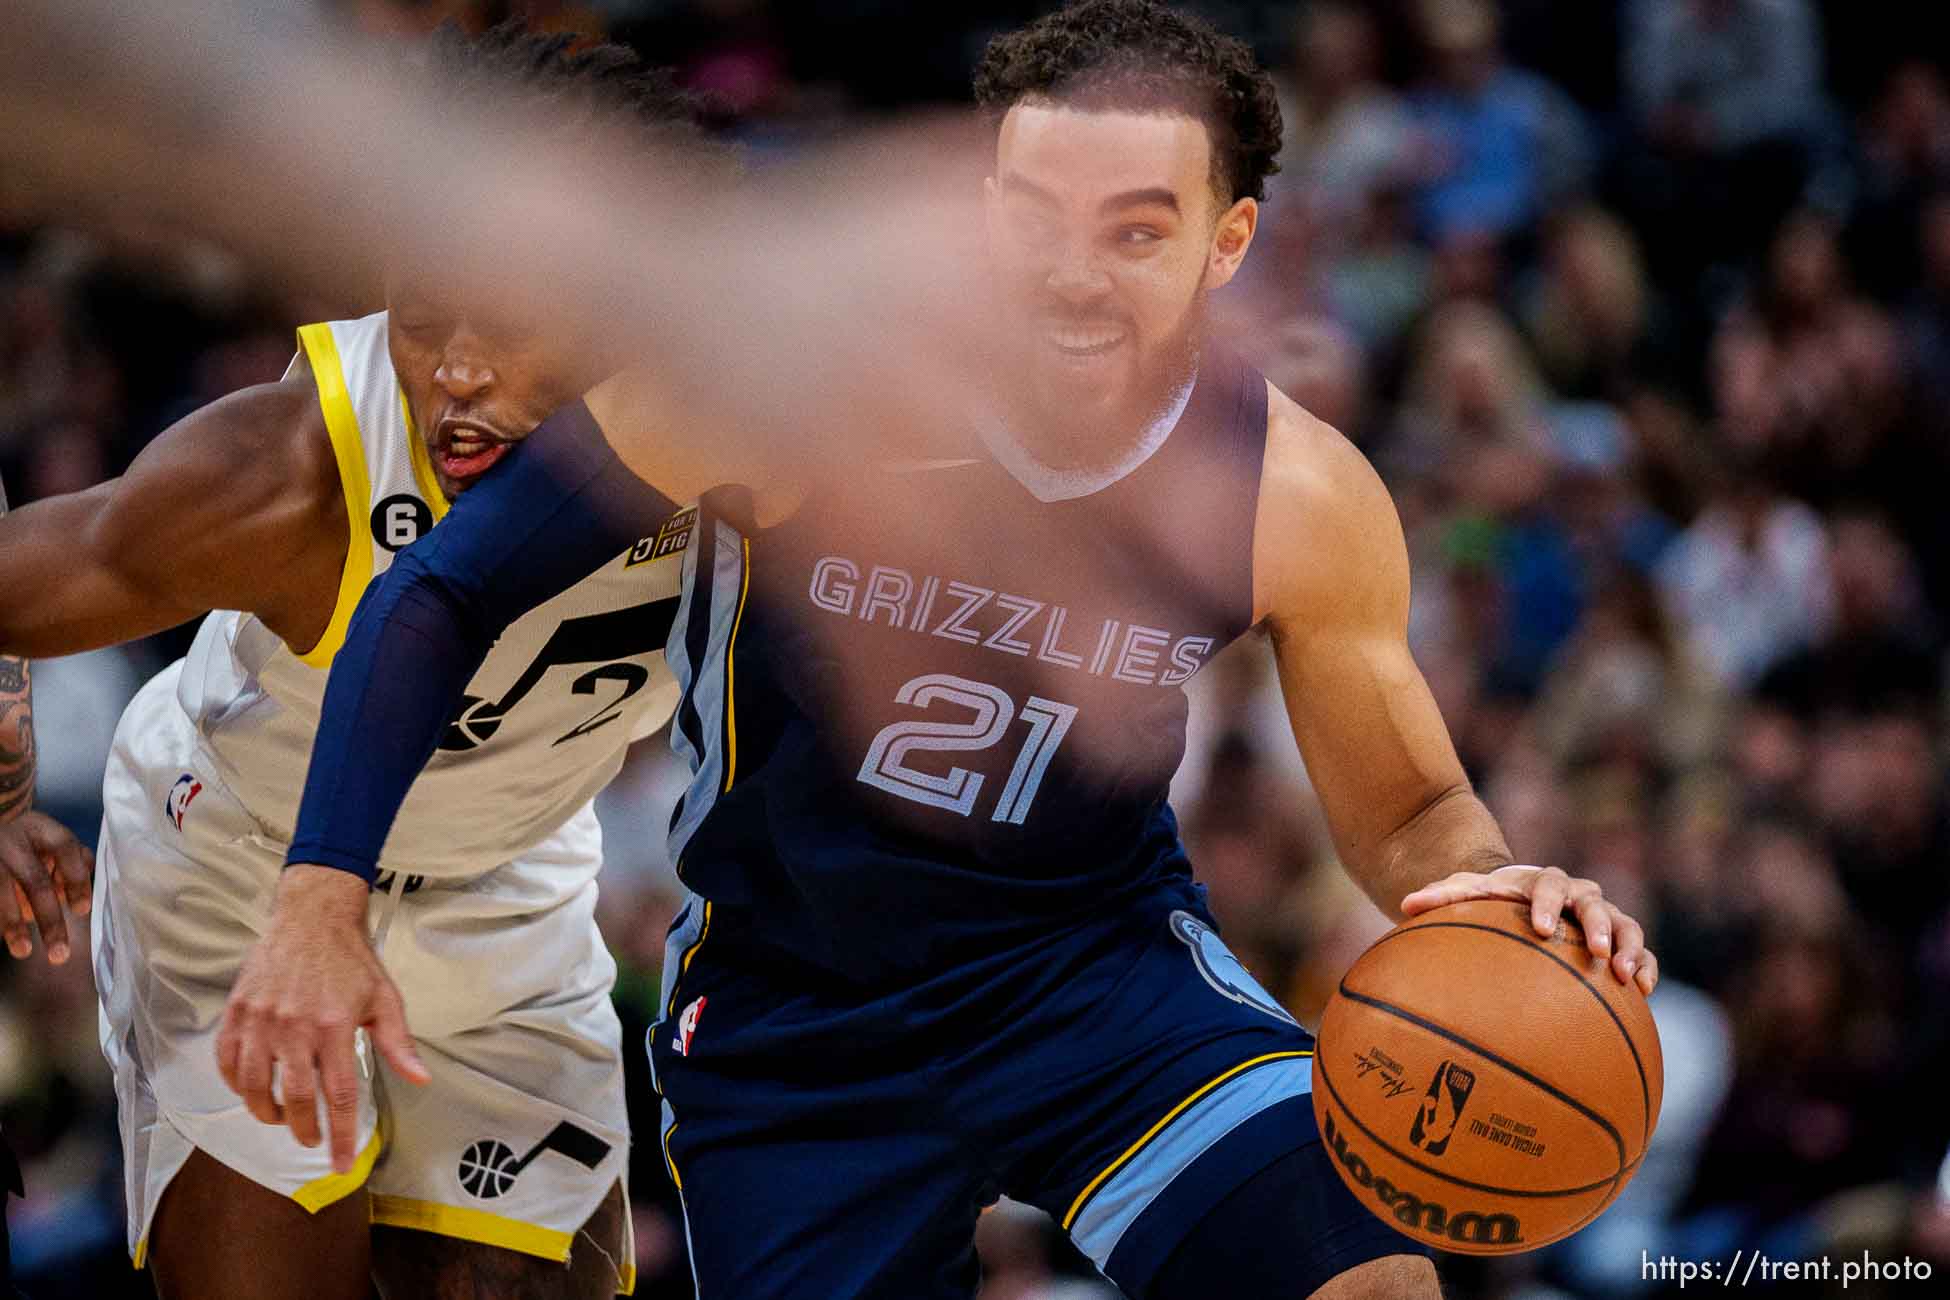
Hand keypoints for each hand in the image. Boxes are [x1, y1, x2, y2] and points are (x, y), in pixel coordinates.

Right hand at [1, 811, 93, 964]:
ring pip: (1, 891)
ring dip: (12, 925)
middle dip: (49, 920)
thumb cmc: (30, 837)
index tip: (82, 911)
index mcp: (41, 830)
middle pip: (35, 882)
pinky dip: (1, 917)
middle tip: (59, 954)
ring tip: (23, 951)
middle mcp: (13, 841)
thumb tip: (80, 901)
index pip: (66, 849)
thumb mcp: (52, 838)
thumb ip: (72, 863)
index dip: (76, 879)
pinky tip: (3, 936)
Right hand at [216, 864, 429, 1172]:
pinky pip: (227, 1060)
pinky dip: (235, 1084)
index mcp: (335, 1026)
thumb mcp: (385, 999)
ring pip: (253, 1086)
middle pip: (292, 1098)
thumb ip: (399, 1043)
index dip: (339, 1135)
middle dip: (303, 1129)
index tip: (339, 1163)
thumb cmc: (351, 960)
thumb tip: (420, 1079)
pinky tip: (251, 1091)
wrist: (312, 918)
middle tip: (311, 1140)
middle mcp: (294, 1026)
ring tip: (281, 1119)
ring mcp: (260, 1019)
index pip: (337, 1096)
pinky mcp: (237, 1011)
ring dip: (266, 1113)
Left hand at [1401, 864, 1658, 994]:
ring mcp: (1602, 917)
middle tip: (1598, 952)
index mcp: (1541, 882)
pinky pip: (1640, 952)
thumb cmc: (1490, 900)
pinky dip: (1645, 967)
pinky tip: (1642, 992)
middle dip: (1600, 925)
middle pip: (1596, 904)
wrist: (1520, 900)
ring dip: (1630, 948)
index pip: (1548, 886)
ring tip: (1627, 977)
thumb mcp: (1466, 893)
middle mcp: (1578, 895)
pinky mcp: (1617, 941)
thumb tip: (1405, 904)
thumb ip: (1441, 896)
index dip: (1545, 904)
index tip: (1539, 927)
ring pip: (1627, 925)